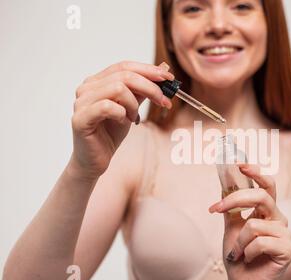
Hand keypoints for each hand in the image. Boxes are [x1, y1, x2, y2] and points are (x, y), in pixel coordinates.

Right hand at [70, 61, 173, 179]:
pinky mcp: (80, 118)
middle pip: (124, 75)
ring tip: (133, 117)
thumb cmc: (111, 132)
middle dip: (150, 87)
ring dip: (133, 104)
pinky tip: (123, 122)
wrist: (96, 159)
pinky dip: (121, 113)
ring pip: (117, 88)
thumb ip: (142, 90)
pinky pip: (107, 107)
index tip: (168, 78)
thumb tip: (163, 70)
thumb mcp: (131, 107)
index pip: (124, 66)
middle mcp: (86, 88)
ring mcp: (81, 102)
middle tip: (164, 101)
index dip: (148, 70)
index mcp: (97, 81)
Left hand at [209, 164, 290, 279]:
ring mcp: (285, 233)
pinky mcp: (288, 249)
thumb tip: (222, 186)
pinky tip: (248, 259)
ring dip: (238, 242)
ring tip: (238, 254)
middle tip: (215, 208)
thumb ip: (230, 209)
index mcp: (267, 211)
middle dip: (235, 200)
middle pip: (261, 196)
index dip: (256, 172)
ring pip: (253, 225)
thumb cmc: (240, 256)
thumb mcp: (231, 229)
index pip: (266, 185)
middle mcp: (278, 218)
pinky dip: (247, 252)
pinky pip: (260, 242)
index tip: (239, 164)